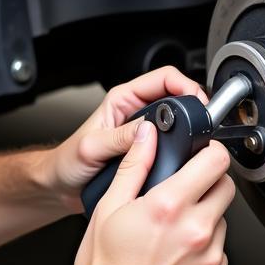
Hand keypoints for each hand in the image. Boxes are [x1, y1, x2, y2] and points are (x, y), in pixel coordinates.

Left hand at [47, 66, 208, 214]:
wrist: (61, 186)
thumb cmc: (68, 162)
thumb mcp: (91, 148)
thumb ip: (118, 138)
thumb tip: (146, 131)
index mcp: (123, 100)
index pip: (163, 78)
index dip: (185, 86)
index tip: (196, 102)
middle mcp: (135, 112)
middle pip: (176, 97)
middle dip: (192, 107)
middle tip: (202, 123)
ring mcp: (143, 132)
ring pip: (178, 121)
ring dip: (188, 128)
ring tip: (197, 139)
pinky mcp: (147, 149)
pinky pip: (173, 143)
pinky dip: (182, 148)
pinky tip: (184, 157)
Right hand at [66, 118, 234, 264]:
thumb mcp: (108, 210)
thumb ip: (133, 166)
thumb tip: (147, 136)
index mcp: (168, 206)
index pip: (215, 161)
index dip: (210, 153)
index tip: (202, 156)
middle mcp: (196, 230)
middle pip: (226, 187)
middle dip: (209, 184)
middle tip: (184, 195)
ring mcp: (211, 258)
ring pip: (223, 222)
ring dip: (205, 221)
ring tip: (172, 237)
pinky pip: (220, 254)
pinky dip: (204, 253)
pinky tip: (177, 262)